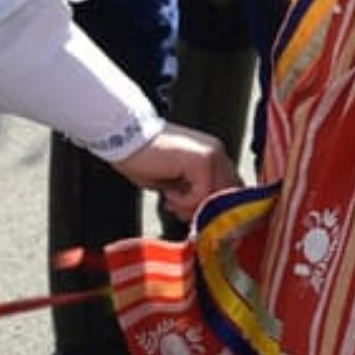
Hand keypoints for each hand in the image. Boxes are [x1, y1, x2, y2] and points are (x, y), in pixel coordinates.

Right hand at [111, 124, 241, 220]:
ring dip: (191, 207)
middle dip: (202, 211)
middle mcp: (218, 152)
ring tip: (171, 200)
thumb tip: (208, 215)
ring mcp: (212, 154)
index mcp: (214, 154)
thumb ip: (196, 193)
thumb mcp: (177, 182)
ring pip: (216, 198)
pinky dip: (183, 202)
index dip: (212, 208)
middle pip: (227, 197)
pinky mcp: (201, 160)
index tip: (189, 214)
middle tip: (178, 210)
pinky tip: (168, 193)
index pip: (230, 190)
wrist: (124, 139)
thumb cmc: (145, 160)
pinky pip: (201, 195)